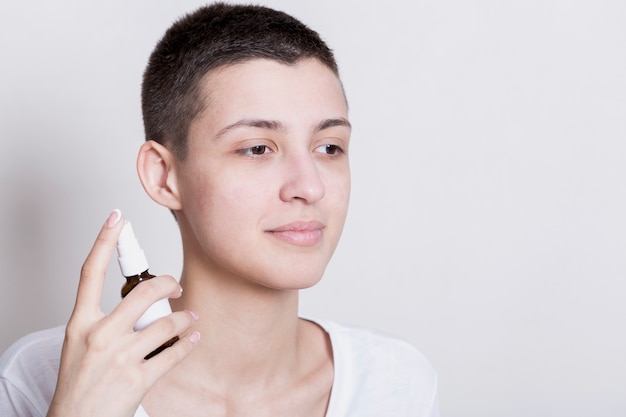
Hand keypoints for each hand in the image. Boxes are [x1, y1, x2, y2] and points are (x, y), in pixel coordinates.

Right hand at [47, 210, 199, 416]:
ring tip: (191, 320)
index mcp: (80, 324)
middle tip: (176, 285)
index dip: (104, 241)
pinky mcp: (137, 379)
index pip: (90, 272)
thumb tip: (139, 306)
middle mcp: (99, 335)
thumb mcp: (79, 346)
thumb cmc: (78, 384)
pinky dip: (188, 345)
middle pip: (143, 292)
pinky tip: (192, 340)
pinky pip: (174, 353)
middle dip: (168, 283)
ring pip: (167, 323)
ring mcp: (119, 357)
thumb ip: (103, 322)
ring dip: (186, 319)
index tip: (117, 218)